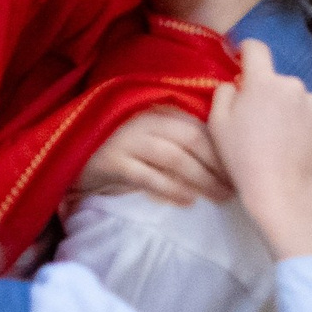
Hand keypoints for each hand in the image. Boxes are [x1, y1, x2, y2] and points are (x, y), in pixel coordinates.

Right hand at [76, 107, 233, 205]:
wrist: (72, 152)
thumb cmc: (121, 144)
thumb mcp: (150, 134)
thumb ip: (178, 137)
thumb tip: (222, 156)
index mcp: (159, 110)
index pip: (200, 126)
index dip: (222, 149)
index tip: (239, 170)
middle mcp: (145, 121)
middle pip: (192, 140)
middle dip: (217, 166)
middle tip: (233, 188)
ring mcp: (128, 140)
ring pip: (174, 158)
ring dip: (201, 179)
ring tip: (218, 197)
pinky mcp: (113, 162)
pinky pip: (148, 177)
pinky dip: (170, 189)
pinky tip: (187, 201)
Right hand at [208, 40, 311, 260]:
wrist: (283, 193)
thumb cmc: (243, 159)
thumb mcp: (217, 124)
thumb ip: (224, 92)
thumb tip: (237, 83)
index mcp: (264, 81)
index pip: (256, 48)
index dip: (247, 52)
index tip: (243, 62)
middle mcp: (295, 85)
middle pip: (279, 81)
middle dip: (270, 94)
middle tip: (262, 124)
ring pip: (301, 100)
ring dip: (293, 111)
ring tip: (285, 141)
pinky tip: (303, 148)